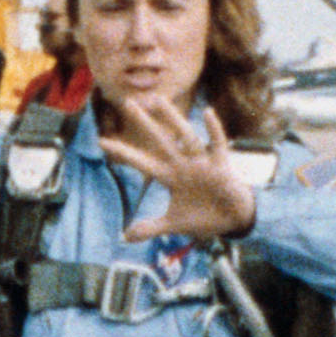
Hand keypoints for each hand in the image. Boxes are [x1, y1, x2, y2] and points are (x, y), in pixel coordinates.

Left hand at [103, 92, 256, 241]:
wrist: (233, 220)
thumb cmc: (204, 216)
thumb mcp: (175, 224)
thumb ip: (151, 227)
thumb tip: (126, 236)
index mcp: (170, 176)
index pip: (142, 162)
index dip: (124, 153)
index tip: (102, 141)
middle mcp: (182, 165)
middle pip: (159, 141)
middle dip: (144, 124)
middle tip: (129, 103)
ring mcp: (201, 163)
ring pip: (185, 137)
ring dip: (172, 119)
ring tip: (158, 100)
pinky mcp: (221, 165)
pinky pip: (217, 144)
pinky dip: (213, 130)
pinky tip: (207, 112)